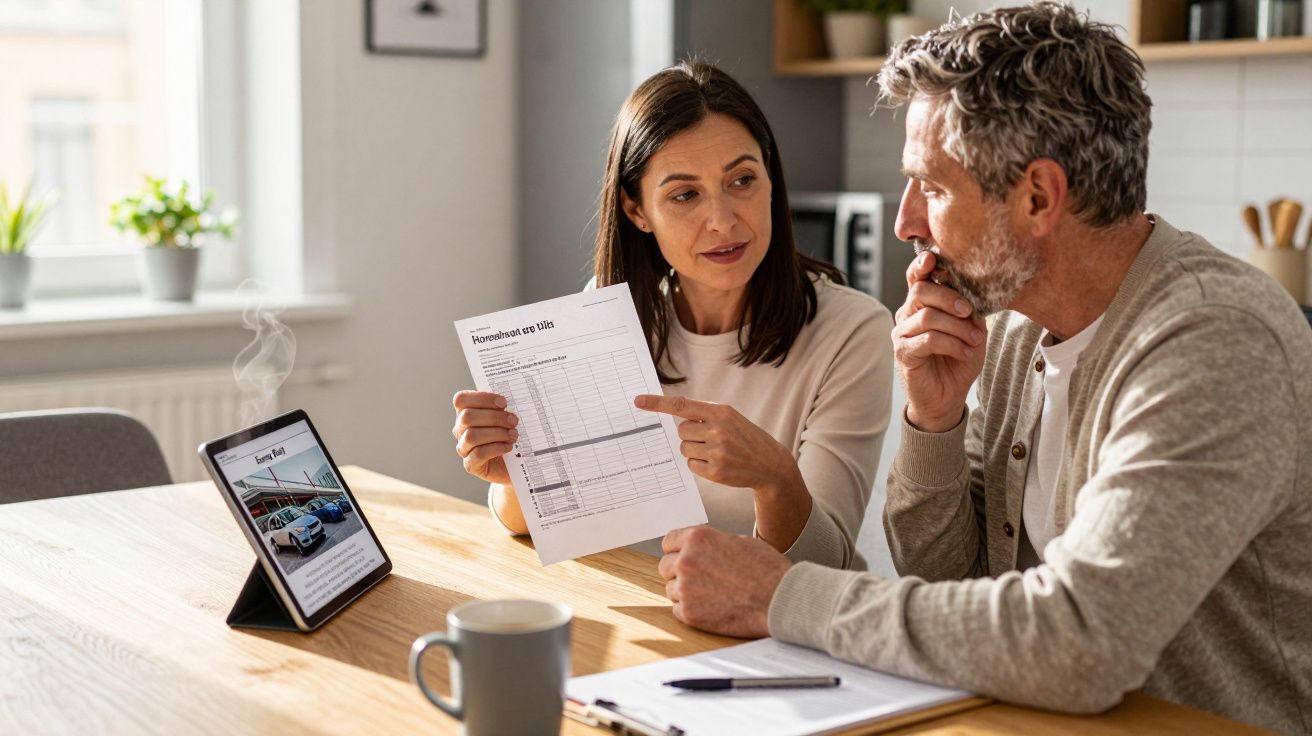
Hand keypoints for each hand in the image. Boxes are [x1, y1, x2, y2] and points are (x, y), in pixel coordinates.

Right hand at [451, 390, 517, 484]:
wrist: (514, 464)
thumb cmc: (509, 436)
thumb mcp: (505, 418)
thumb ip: (503, 408)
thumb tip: (512, 399)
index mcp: (465, 413)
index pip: (461, 399)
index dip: (482, 398)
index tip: (503, 403)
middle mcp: (460, 430)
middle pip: (467, 417)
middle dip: (494, 417)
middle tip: (513, 421)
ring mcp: (463, 448)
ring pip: (471, 436)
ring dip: (497, 433)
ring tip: (513, 435)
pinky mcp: (470, 465)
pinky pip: (478, 454)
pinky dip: (496, 448)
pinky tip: (508, 447)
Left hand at [634, 394, 794, 493]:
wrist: (769, 464)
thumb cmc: (744, 437)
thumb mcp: (730, 418)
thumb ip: (704, 414)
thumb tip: (673, 414)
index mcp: (720, 412)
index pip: (682, 405)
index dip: (657, 403)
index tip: (637, 401)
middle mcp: (718, 430)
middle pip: (681, 431)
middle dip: (690, 435)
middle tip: (709, 439)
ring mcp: (717, 452)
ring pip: (685, 449)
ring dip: (694, 450)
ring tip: (716, 451)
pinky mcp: (716, 471)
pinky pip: (691, 465)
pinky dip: (700, 465)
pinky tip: (717, 463)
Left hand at [658, 526, 791, 637]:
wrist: (780, 599)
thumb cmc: (767, 570)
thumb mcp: (739, 542)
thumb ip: (712, 544)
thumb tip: (700, 550)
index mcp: (698, 538)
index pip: (668, 541)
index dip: (676, 550)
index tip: (681, 556)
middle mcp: (686, 561)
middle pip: (665, 566)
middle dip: (678, 572)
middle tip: (699, 579)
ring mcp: (686, 588)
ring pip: (671, 589)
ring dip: (686, 592)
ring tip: (711, 595)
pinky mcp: (690, 613)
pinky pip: (678, 610)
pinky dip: (691, 610)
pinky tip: (712, 608)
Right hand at [892, 252, 986, 431]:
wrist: (948, 396)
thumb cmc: (958, 359)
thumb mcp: (971, 329)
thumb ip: (969, 309)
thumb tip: (975, 291)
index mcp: (922, 303)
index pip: (917, 277)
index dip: (922, 264)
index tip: (933, 258)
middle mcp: (908, 314)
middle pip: (921, 291)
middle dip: (950, 297)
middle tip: (970, 311)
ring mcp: (902, 333)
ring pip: (928, 316)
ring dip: (957, 327)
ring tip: (974, 339)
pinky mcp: (903, 352)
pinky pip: (928, 339)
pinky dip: (952, 343)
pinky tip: (964, 352)